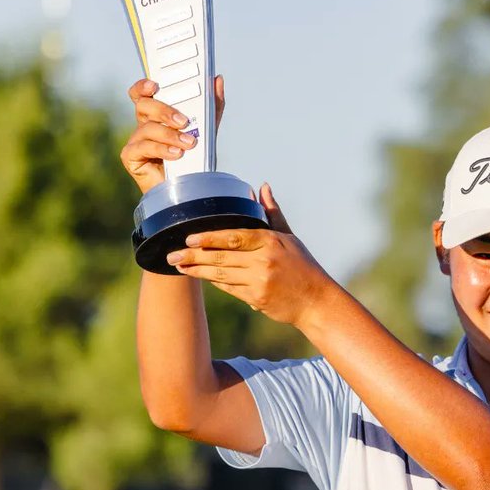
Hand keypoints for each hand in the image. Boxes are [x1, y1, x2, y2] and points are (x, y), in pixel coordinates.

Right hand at [121, 74, 226, 193]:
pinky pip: (143, 147)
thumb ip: (212, 106)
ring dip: (170, 135)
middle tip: (184, 121)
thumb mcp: (207, 130)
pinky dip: (162, 149)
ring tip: (189, 143)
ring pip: (146, 128)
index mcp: (156, 115)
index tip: (155, 85)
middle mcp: (143, 125)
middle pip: (144, 106)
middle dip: (163, 110)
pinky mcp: (131, 157)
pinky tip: (176, 154)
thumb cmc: (193, 159)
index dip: (144, 86)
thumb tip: (217, 80)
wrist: (188, 190)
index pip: (143, 93)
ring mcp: (135, 141)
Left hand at [165, 185, 332, 325]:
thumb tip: (262, 187)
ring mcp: (260, 281)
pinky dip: (214, 281)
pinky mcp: (257, 298)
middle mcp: (264, 261)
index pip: (234, 237)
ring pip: (221, 274)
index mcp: (271, 242)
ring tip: (179, 266)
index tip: (189, 237)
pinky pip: (229, 288)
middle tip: (172, 255)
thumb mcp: (290, 238)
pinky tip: (199, 276)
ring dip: (197, 271)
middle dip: (194, 256)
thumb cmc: (303, 267)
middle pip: (222, 257)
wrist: (316, 302)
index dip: (209, 238)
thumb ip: (272, 213)